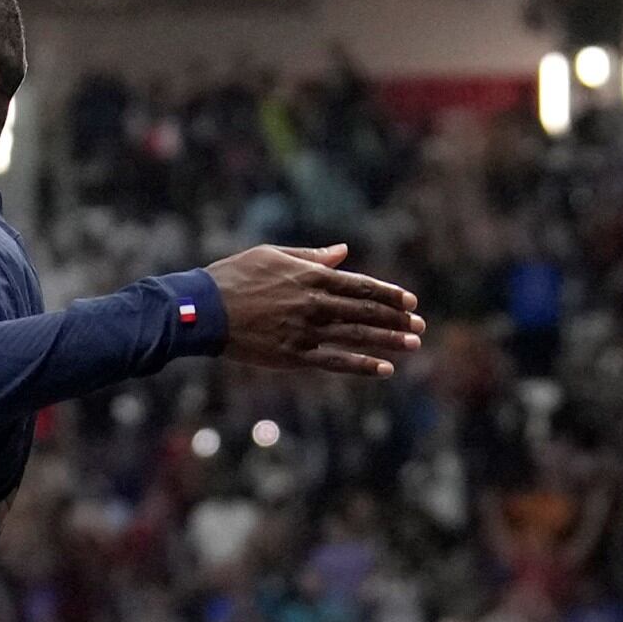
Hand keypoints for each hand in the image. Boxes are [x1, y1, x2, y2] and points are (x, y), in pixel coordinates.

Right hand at [200, 244, 423, 376]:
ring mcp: (306, 331)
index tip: (410, 302)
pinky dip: (362, 365)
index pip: (361, 286)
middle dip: (396, 320)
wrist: (202, 310)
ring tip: (412, 345)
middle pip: (366, 312)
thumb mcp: (273, 255)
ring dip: (388, 341)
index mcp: (312, 277)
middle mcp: (315, 304)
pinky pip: (335, 361)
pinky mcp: (293, 355)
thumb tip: (343, 252)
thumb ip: (312, 256)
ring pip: (357, 336)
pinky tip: (384, 369)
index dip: (389, 295)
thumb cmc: (233, 277)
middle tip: (420, 327)